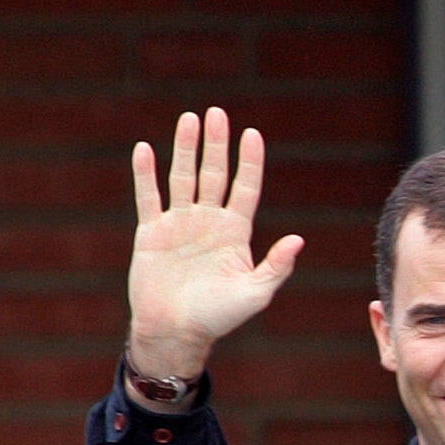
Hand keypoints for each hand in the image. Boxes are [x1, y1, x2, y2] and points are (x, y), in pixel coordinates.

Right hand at [128, 107, 304, 379]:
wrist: (176, 332)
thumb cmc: (218, 317)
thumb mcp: (254, 294)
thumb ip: (276, 266)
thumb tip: (298, 240)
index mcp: (235, 233)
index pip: (245, 188)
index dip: (249, 162)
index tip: (252, 134)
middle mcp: (208, 222)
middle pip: (214, 174)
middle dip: (217, 144)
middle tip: (218, 113)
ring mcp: (180, 224)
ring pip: (183, 177)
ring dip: (186, 149)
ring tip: (189, 119)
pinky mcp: (152, 232)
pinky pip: (149, 197)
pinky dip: (146, 174)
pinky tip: (146, 150)